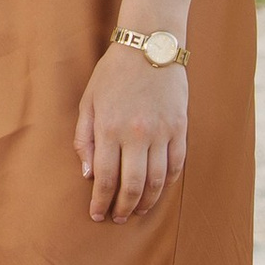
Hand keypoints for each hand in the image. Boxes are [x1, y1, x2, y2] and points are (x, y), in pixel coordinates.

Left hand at [74, 41, 187, 222]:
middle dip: (123, 208)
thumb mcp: (88, 101)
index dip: (101, 202)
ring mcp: (162, 132)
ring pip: (158, 181)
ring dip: (147, 202)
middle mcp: (137, 134)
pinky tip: (159, 191)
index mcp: (110, 128)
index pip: (105, 178)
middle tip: (118, 219)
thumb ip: (84, 138)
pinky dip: (168, 183)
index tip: (96, 215)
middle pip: (133, 186)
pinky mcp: (180, 128)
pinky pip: (177, 165)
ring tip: (137, 211)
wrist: (149, 45)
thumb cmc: (113, 73)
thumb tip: (88, 174)